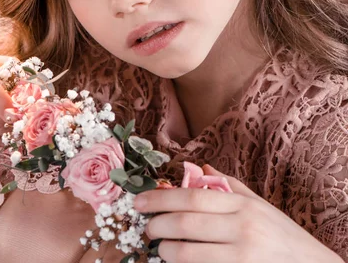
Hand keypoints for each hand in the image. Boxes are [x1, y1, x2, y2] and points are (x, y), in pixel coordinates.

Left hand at [134, 164, 342, 262]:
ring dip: (166, 250)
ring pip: (188, 253)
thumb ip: (229, 186)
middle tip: (145, 226)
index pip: (193, 197)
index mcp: (242, 205)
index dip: (161, 198)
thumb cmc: (281, 233)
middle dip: (157, 224)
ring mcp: (241, 257)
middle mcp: (241, 229)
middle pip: (186, 224)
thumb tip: (199, 166)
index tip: (139, 200)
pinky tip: (177, 261)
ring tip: (160, 247)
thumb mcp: (258, 204)